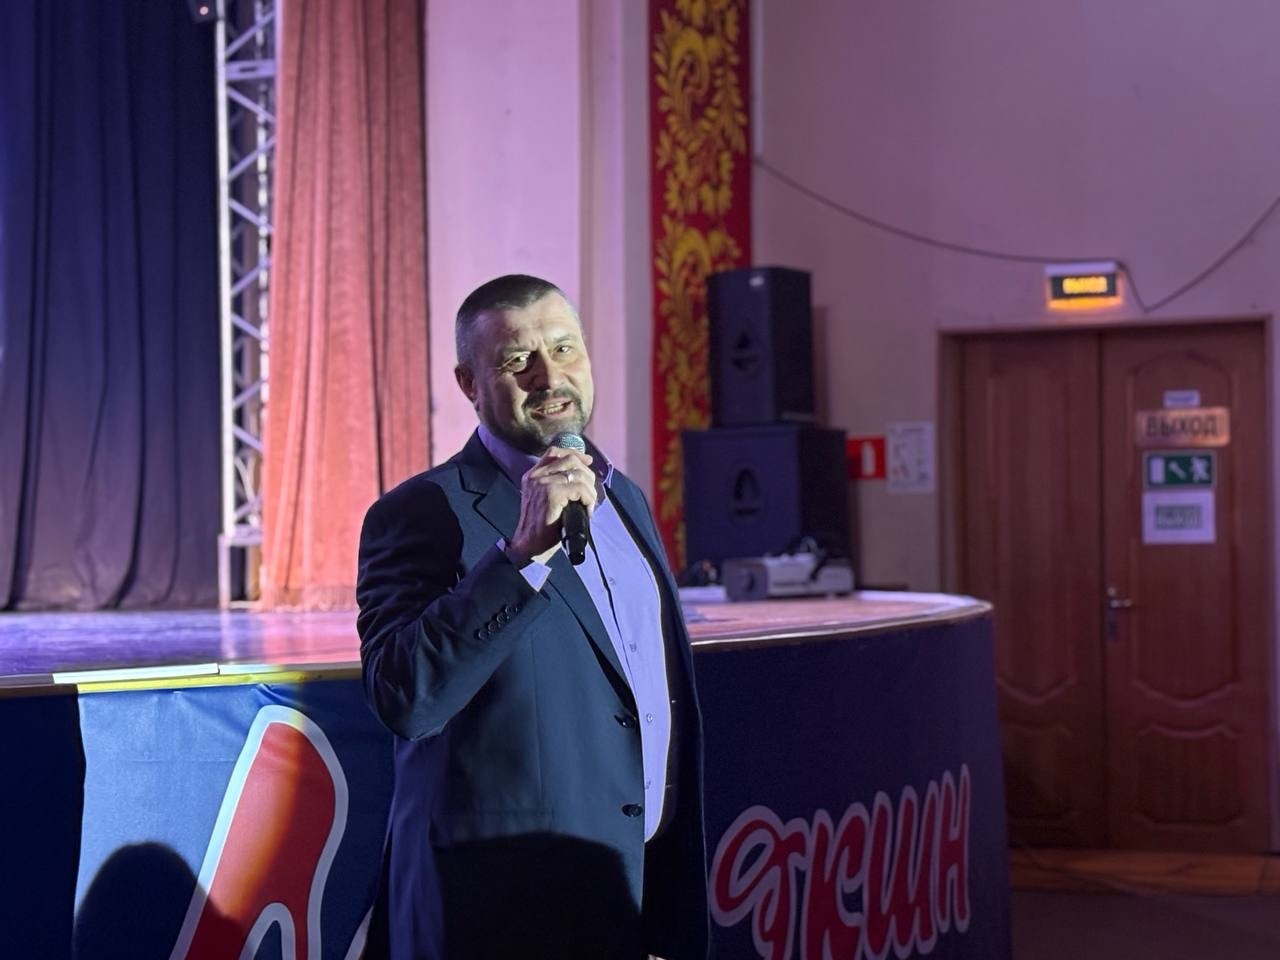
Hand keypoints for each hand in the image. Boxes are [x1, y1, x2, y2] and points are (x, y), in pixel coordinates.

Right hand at [505, 447, 597, 565]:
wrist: (529, 545)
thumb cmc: (541, 527)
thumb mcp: (544, 499)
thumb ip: (555, 484)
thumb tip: (582, 473)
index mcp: (533, 475)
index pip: (555, 452)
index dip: (575, 454)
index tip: (588, 461)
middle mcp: (536, 476)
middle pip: (570, 460)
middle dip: (587, 474)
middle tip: (591, 492)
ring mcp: (543, 483)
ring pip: (578, 475)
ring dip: (590, 489)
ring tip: (589, 503)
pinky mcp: (551, 493)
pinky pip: (579, 488)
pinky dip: (588, 498)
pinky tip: (587, 508)